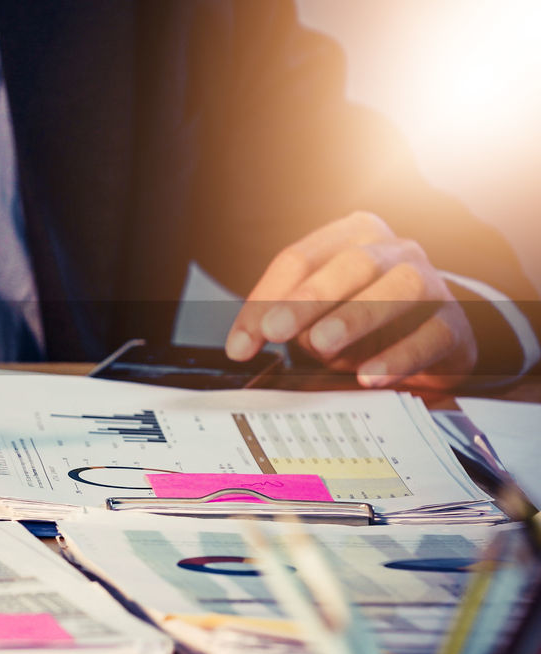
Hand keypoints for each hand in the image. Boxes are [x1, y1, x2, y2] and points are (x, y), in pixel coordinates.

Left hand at [224, 212, 476, 388]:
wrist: (427, 341)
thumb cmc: (359, 319)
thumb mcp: (312, 315)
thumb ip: (279, 319)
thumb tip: (240, 345)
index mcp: (352, 235)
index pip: (300, 258)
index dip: (266, 299)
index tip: (241, 345)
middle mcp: (395, 250)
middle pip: (352, 264)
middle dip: (308, 298)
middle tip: (276, 331)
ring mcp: (432, 282)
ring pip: (400, 287)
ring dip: (356, 316)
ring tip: (322, 344)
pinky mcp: (455, 323)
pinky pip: (431, 335)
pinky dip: (399, 357)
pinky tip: (369, 376)